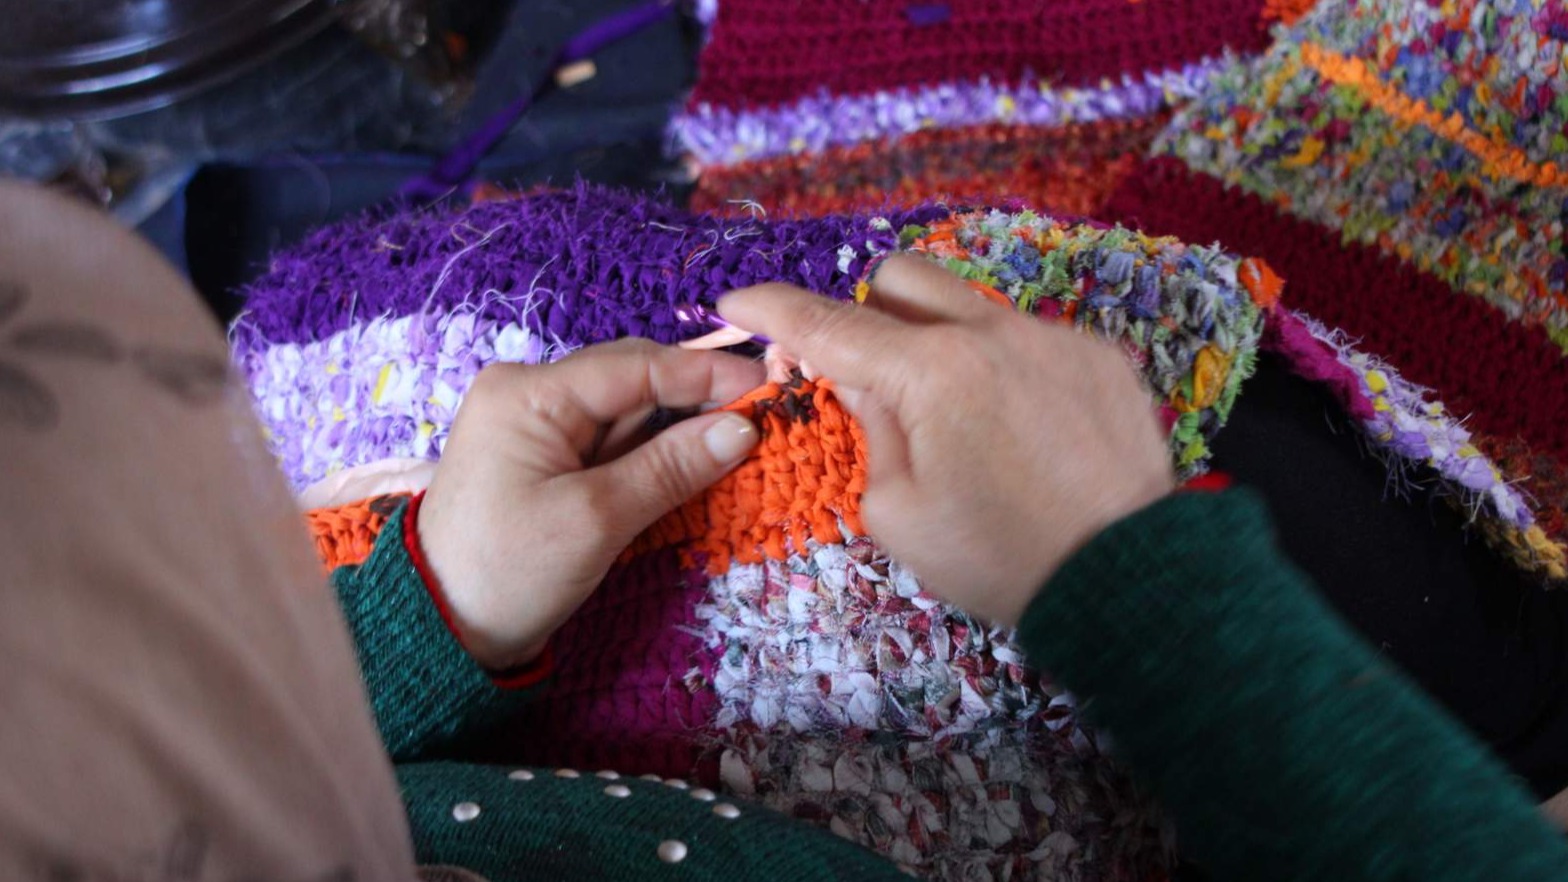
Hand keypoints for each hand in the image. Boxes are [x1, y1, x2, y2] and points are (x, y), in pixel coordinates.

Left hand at [417, 339, 763, 669]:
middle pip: (634, 381)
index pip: (636, 365)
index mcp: (528, 393)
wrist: (440, 630)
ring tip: (742, 442)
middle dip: (697, 399)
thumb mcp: (596, 519)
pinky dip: (653, 453)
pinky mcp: (545, 459)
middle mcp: (529, 393)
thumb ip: (671, 467)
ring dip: (680, 428)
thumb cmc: (508, 572)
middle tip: (765, 418)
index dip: (707, 374)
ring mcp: (536, 425)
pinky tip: (695, 463)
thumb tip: (743, 428)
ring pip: (628, 412)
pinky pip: (611, 441)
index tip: (768, 389)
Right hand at [719, 256, 1173, 624]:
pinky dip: (1002, 369)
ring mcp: (1053, 337)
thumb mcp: (899, 512)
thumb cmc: (1000, 559)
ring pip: (969, 304)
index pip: (830, 324)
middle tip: (871, 376)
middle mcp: (992, 333)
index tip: (736, 301)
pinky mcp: (1099, 356)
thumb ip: (872, 430)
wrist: (1126, 580)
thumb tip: (866, 382)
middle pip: (901, 278)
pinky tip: (1021, 434)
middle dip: (867, 312)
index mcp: (931, 372)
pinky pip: (1029, 338)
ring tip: (960, 419)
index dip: (772, 309)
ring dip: (939, 340)